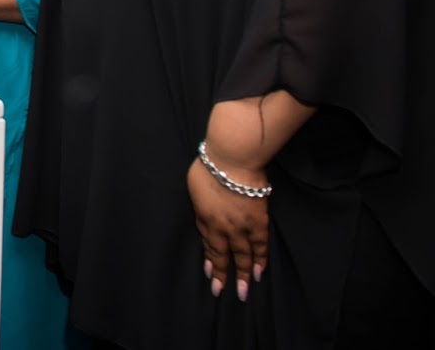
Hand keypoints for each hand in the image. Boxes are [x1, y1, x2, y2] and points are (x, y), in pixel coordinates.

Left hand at [187, 152, 268, 301]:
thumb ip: (201, 205)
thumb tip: (205, 212)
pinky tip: (258, 273)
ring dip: (241, 275)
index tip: (210, 274)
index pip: (207, 244)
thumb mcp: (194, 188)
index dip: (210, 260)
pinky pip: (260, 246)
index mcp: (204, 218)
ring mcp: (240, 227)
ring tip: (243, 292)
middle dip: (222, 275)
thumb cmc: (209, 167)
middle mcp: (221, 228)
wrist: (232, 162)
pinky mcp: (258, 222)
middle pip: (222, 255)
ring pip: (241, 256)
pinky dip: (259, 260)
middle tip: (221, 292)